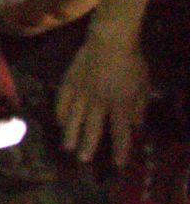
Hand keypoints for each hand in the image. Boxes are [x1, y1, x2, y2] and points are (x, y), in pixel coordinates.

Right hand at [56, 33, 150, 166]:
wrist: (110, 40)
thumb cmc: (131, 62)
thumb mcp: (143, 86)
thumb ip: (139, 107)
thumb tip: (136, 125)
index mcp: (120, 103)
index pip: (120, 131)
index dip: (119, 149)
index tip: (117, 164)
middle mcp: (99, 101)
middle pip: (93, 128)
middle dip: (88, 145)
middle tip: (83, 159)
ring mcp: (82, 92)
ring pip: (74, 117)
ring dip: (71, 134)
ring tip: (67, 147)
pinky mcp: (69, 82)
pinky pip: (62, 101)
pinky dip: (60, 112)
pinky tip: (59, 122)